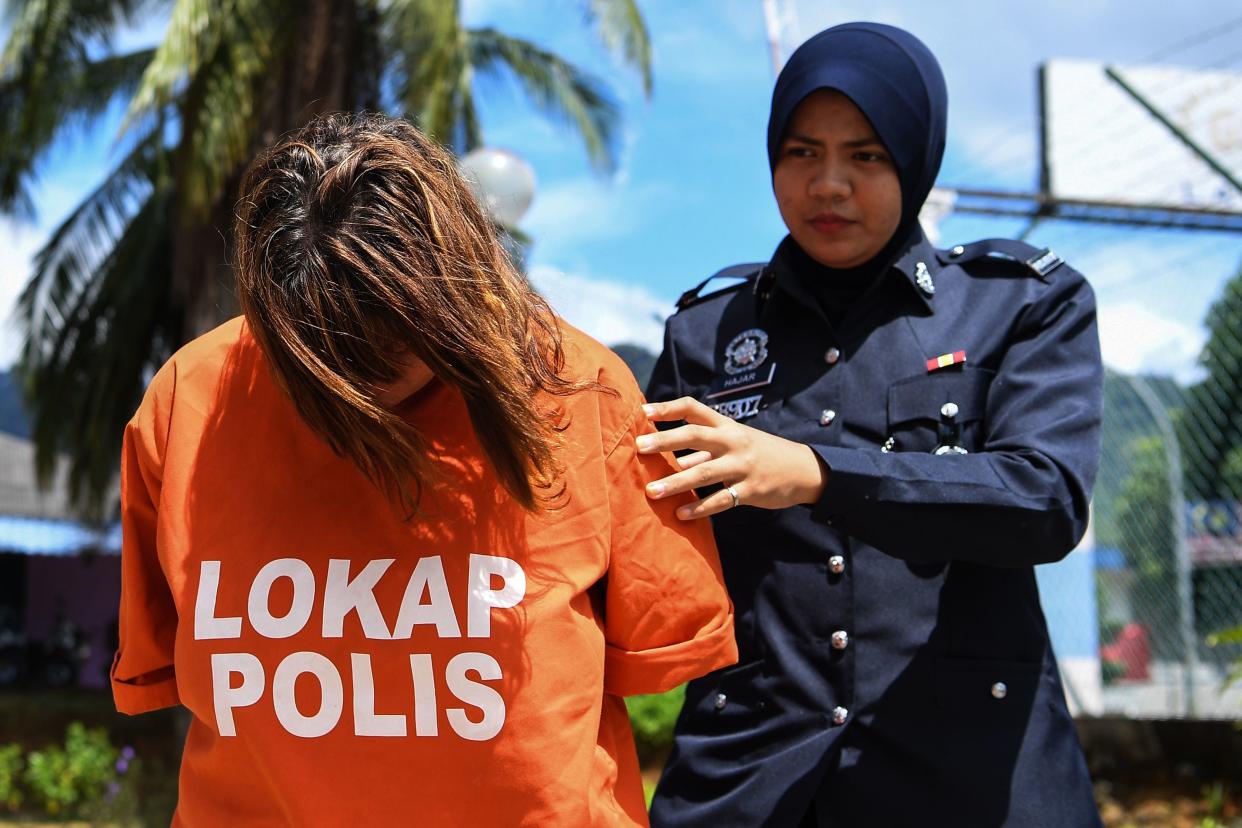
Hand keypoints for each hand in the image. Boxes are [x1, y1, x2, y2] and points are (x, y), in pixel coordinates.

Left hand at [637, 396, 827, 519]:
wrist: (804, 470)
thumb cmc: (762, 454)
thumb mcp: (735, 444)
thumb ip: (704, 450)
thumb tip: (672, 459)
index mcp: (726, 426)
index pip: (694, 409)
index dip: (668, 408)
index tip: (644, 412)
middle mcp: (733, 441)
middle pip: (695, 435)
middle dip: (665, 440)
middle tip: (639, 447)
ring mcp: (742, 465)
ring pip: (704, 472)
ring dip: (676, 482)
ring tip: (652, 491)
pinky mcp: (751, 490)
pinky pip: (721, 500)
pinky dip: (700, 508)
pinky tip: (681, 515)